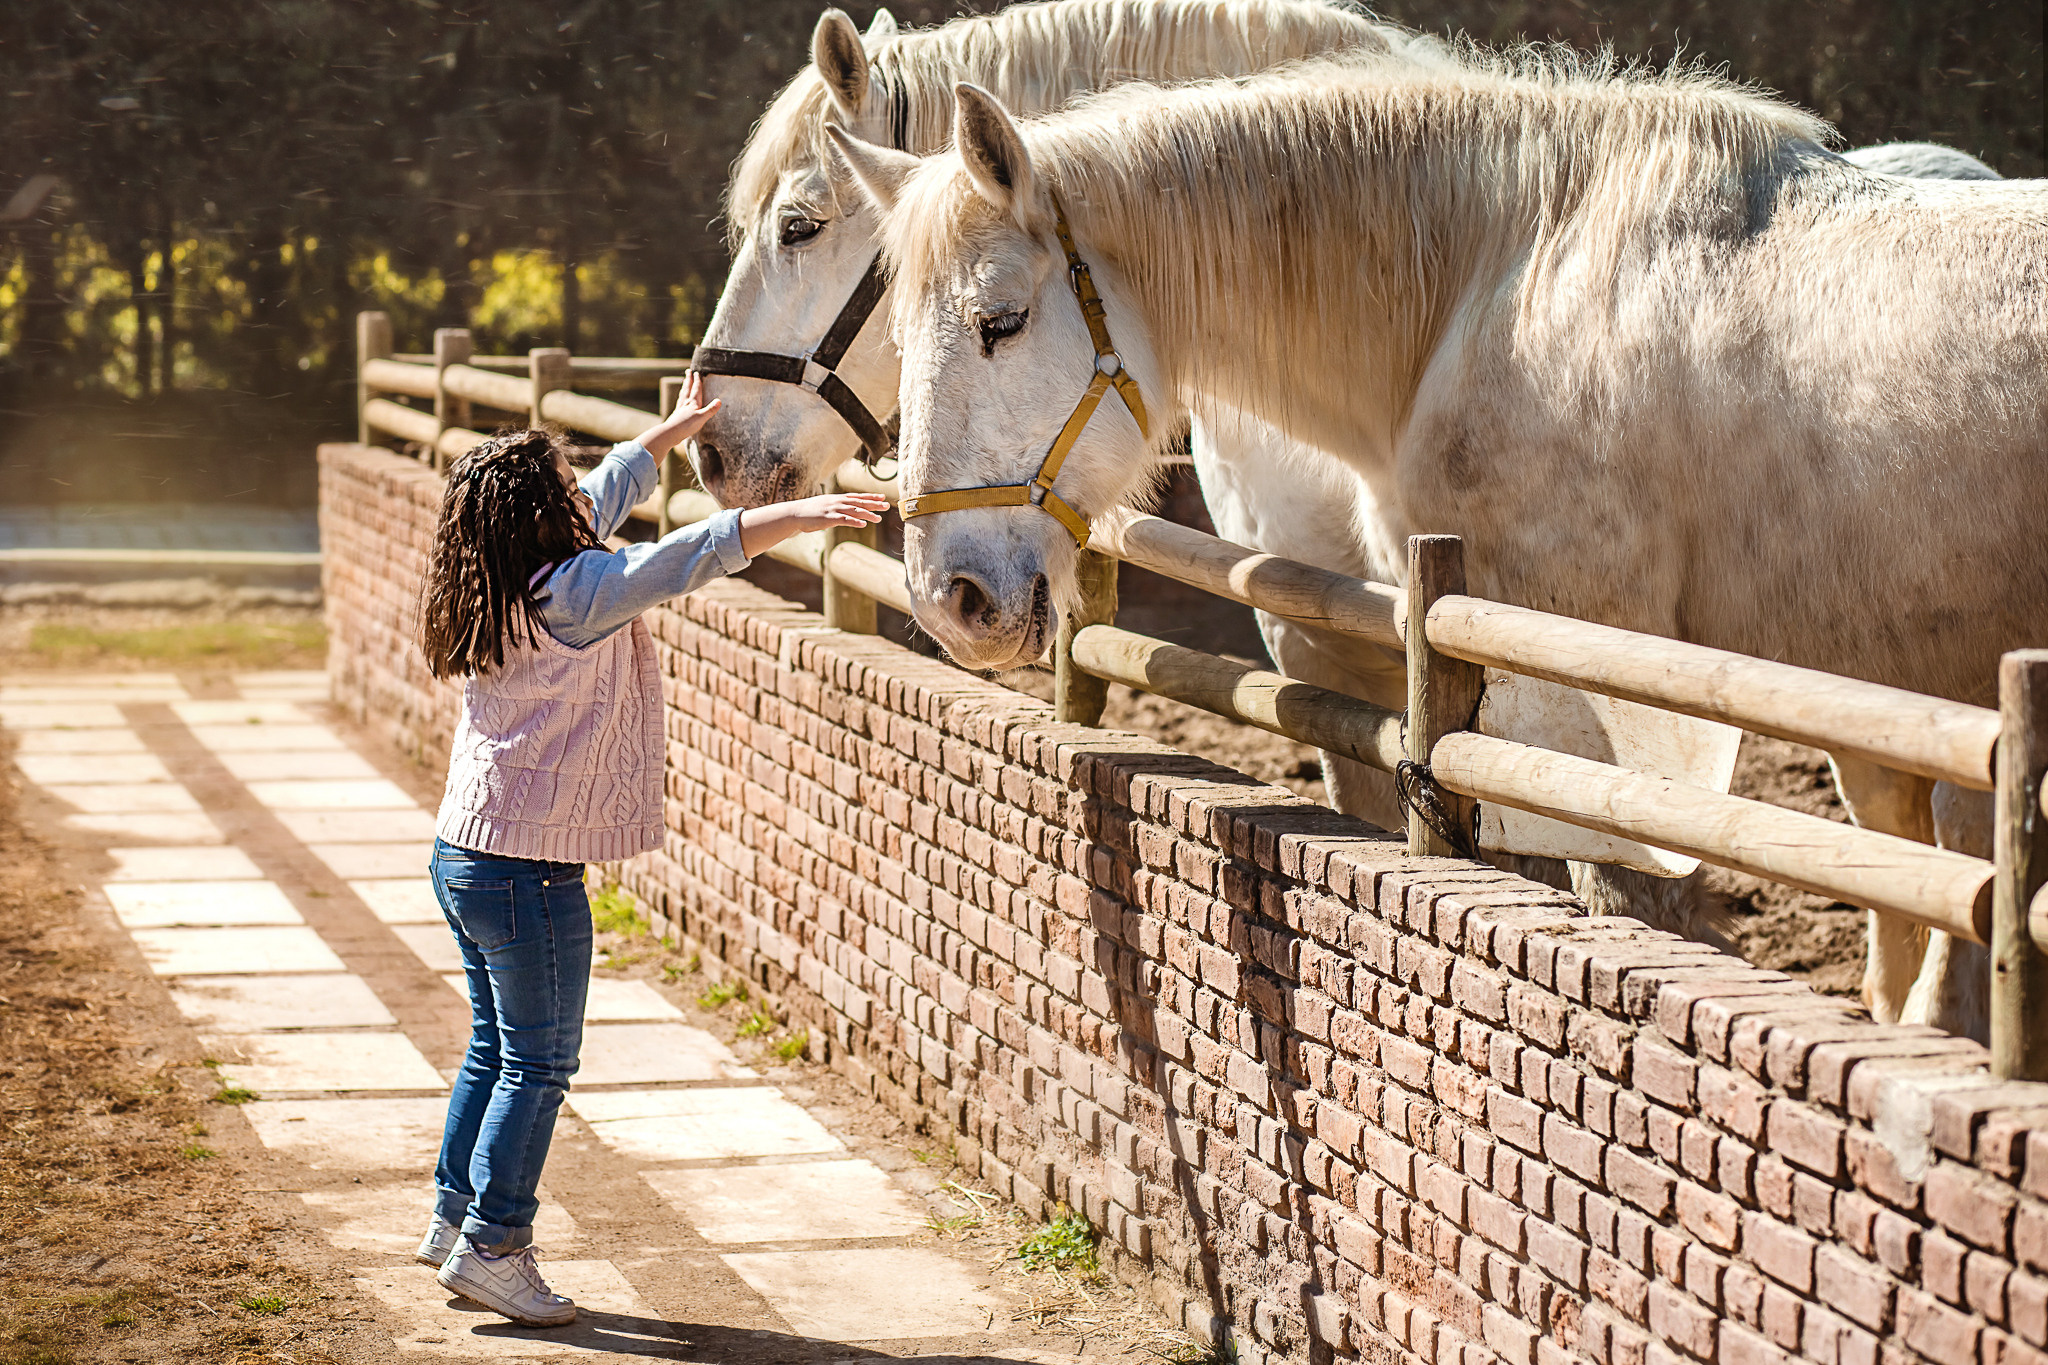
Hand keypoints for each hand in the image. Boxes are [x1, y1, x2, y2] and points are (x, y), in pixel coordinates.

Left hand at [637, 372, 720, 457]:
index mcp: (693, 403)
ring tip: (684, 383)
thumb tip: (719, 401)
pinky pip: (679, 403)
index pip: (696, 389)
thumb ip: (710, 410)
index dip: (697, 381)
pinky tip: (680, 400)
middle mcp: (686, 403)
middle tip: (688, 371)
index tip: (697, 373)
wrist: (671, 433)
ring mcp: (680, 409)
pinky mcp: (676, 415)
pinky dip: (680, 398)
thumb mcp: (702, 418)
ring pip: (683, 395)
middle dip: (689, 380)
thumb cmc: (686, 425)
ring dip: (684, 387)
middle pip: (687, 389)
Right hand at [738, 492, 888, 556]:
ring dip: (867, 514)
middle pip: (859, 502)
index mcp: (837, 498)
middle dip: (874, 504)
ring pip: (854, 511)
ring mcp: (833, 509)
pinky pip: (844, 520)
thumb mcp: (825, 506)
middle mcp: (837, 502)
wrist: (795, 514)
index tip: (882, 497)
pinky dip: (854, 522)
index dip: (871, 497)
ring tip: (878, 519)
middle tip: (887, 505)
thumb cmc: (810, 512)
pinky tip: (863, 525)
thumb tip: (846, 512)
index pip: (857, 496)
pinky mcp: (828, 518)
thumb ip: (836, 508)